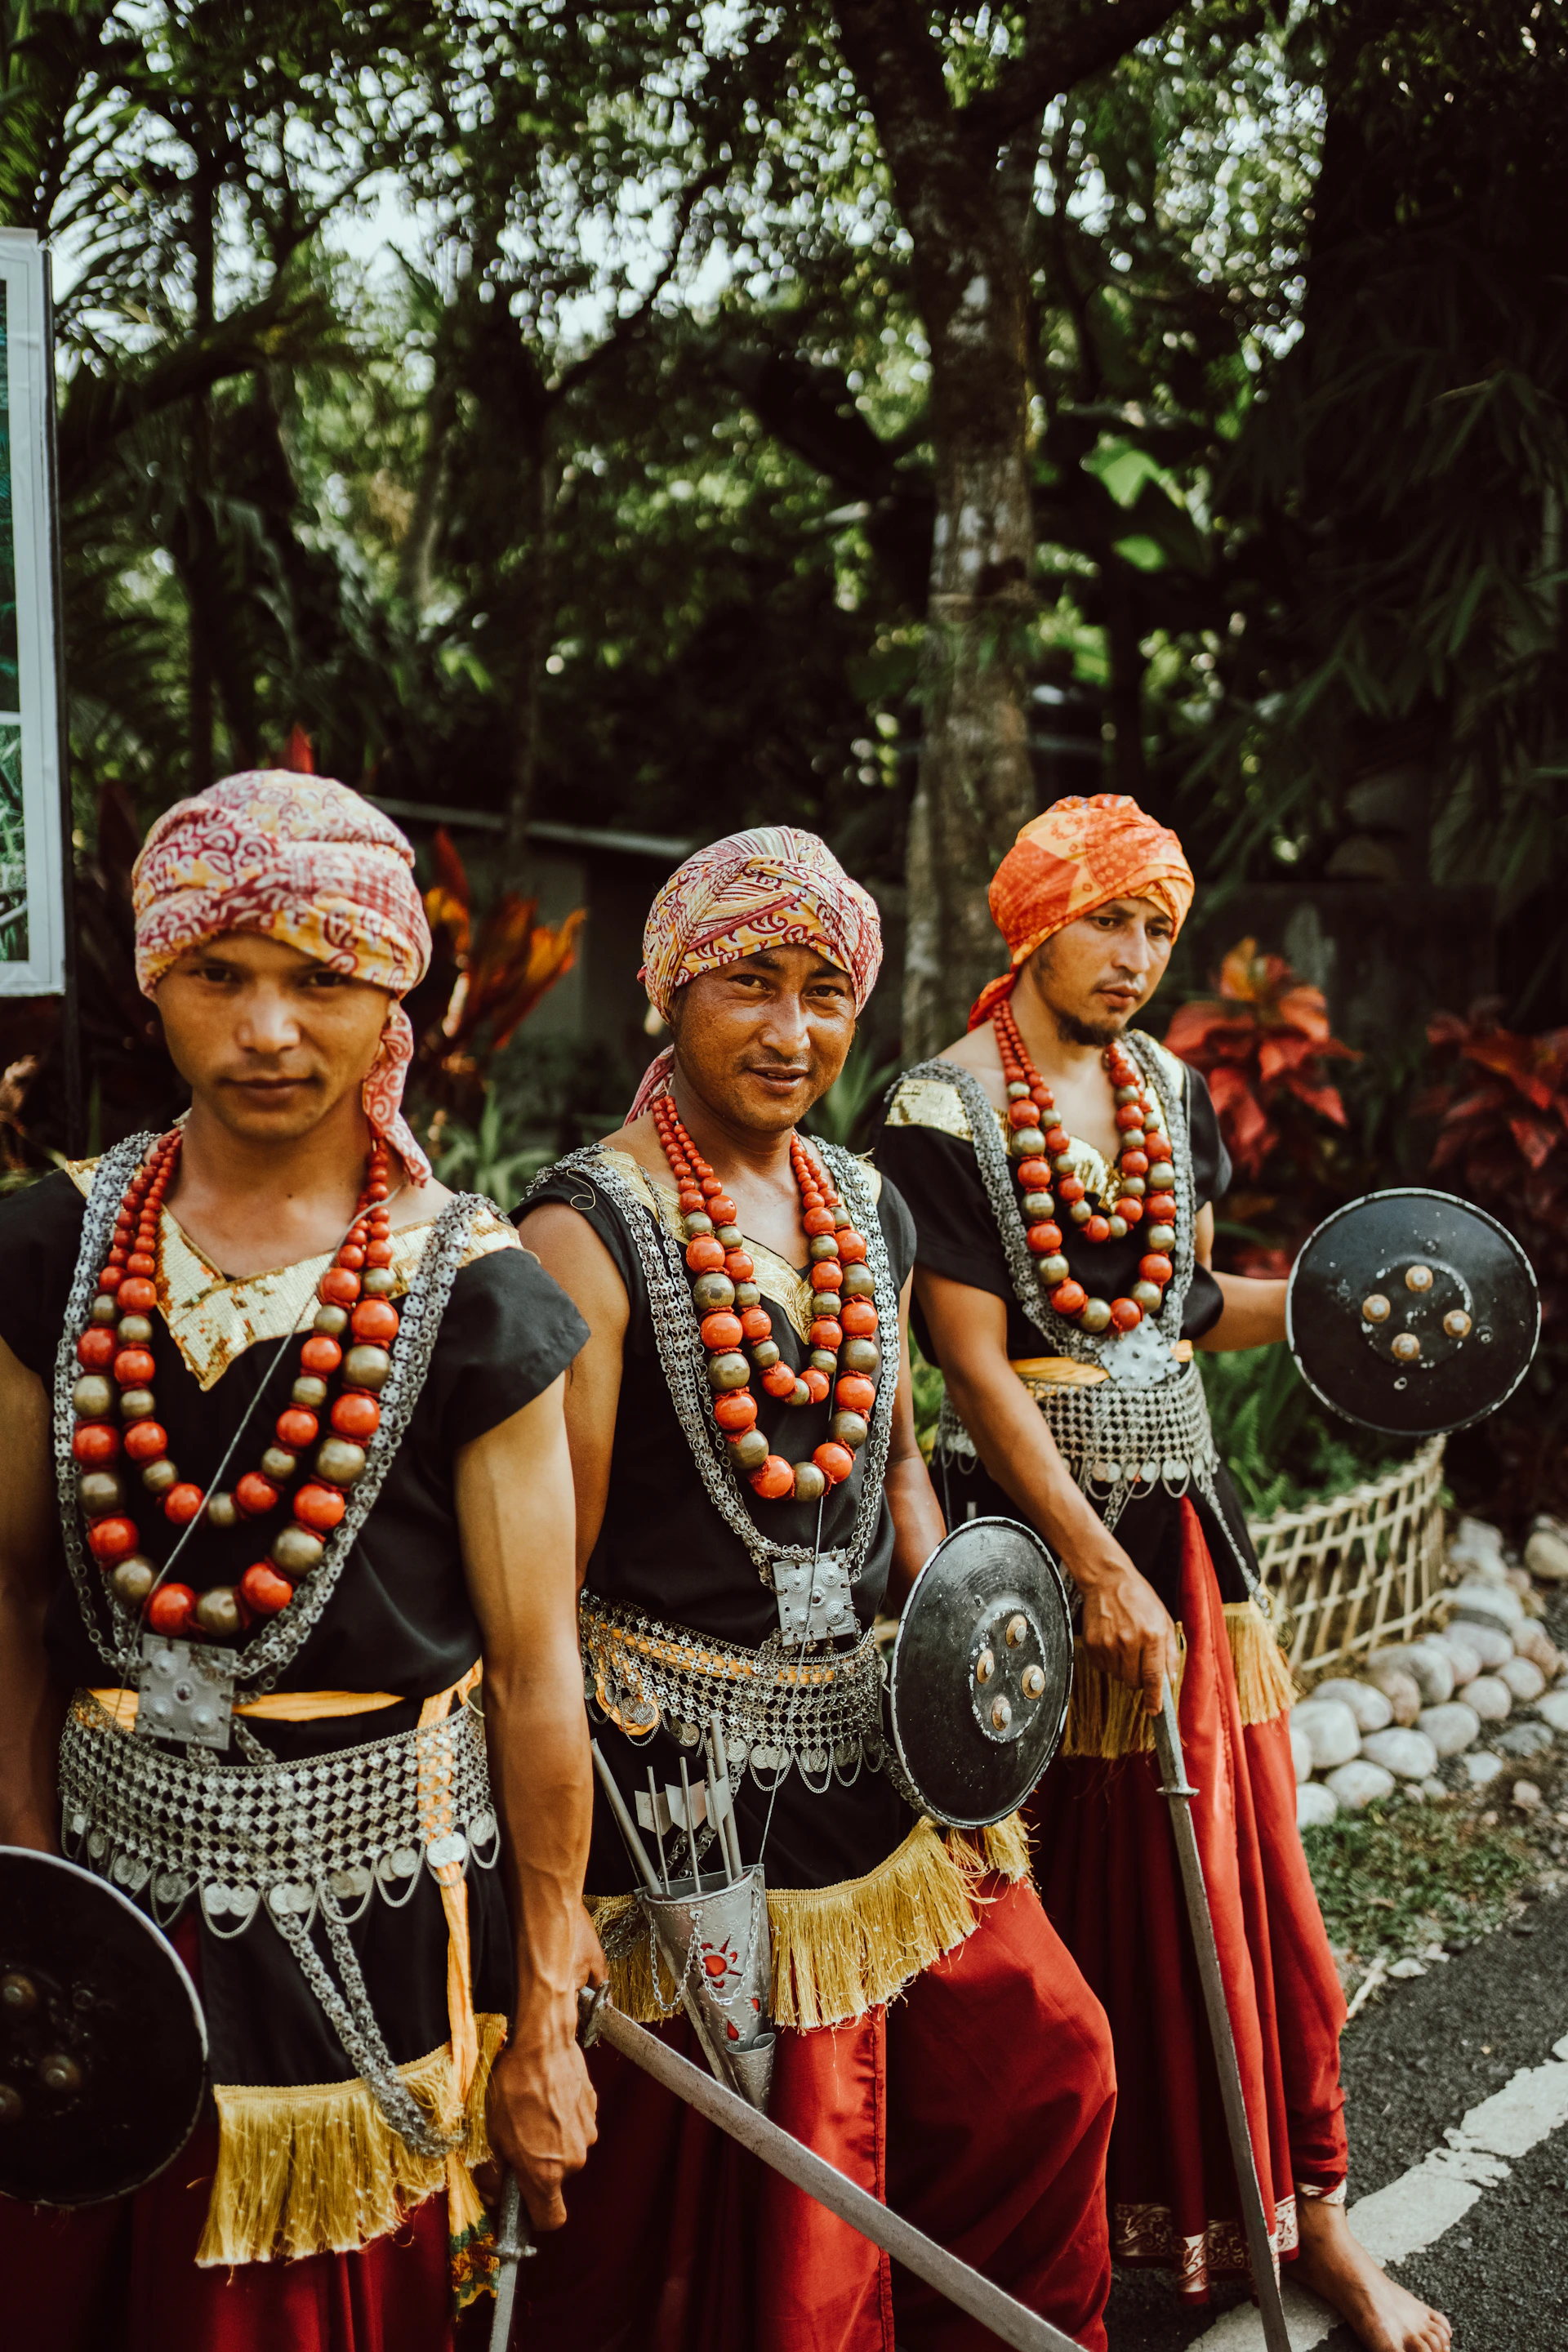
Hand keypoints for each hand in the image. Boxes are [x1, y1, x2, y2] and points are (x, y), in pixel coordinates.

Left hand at [485, 1910, 605, 2230]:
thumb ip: (498, 2169)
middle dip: (537, 2168)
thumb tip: (497, 2183)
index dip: (533, 2218)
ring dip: (549, 2140)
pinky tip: (544, 2096)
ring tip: (529, 2113)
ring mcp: (586, 2131)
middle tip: (514, 2143)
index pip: (551, 2221)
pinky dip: (560, 2117)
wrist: (543, 2040)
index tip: (519, 2205)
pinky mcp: (592, 2107)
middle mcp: (573, 2158)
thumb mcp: (493, 2133)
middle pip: (556, 2180)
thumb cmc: (514, 2085)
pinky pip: (574, 2124)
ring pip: (566, 2149)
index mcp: (548, 2173)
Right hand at [1078, 1560, 1179, 1714]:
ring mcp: (1108, 1644)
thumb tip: (1170, 1680)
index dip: (1154, 1699)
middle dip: (1139, 1679)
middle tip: (1140, 1661)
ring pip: (1118, 1677)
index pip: (1153, 1678)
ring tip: (1126, 1645)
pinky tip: (1112, 1642)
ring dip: (1124, 1669)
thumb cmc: (1139, 1599)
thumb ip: (1170, 1652)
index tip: (1155, 1712)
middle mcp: (1129, 1642)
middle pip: (1134, 1682)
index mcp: (1151, 1636)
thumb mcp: (1164, 1620)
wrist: (1107, 1580)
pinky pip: (1103, 1668)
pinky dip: (1110, 1662)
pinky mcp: (1092, 1644)